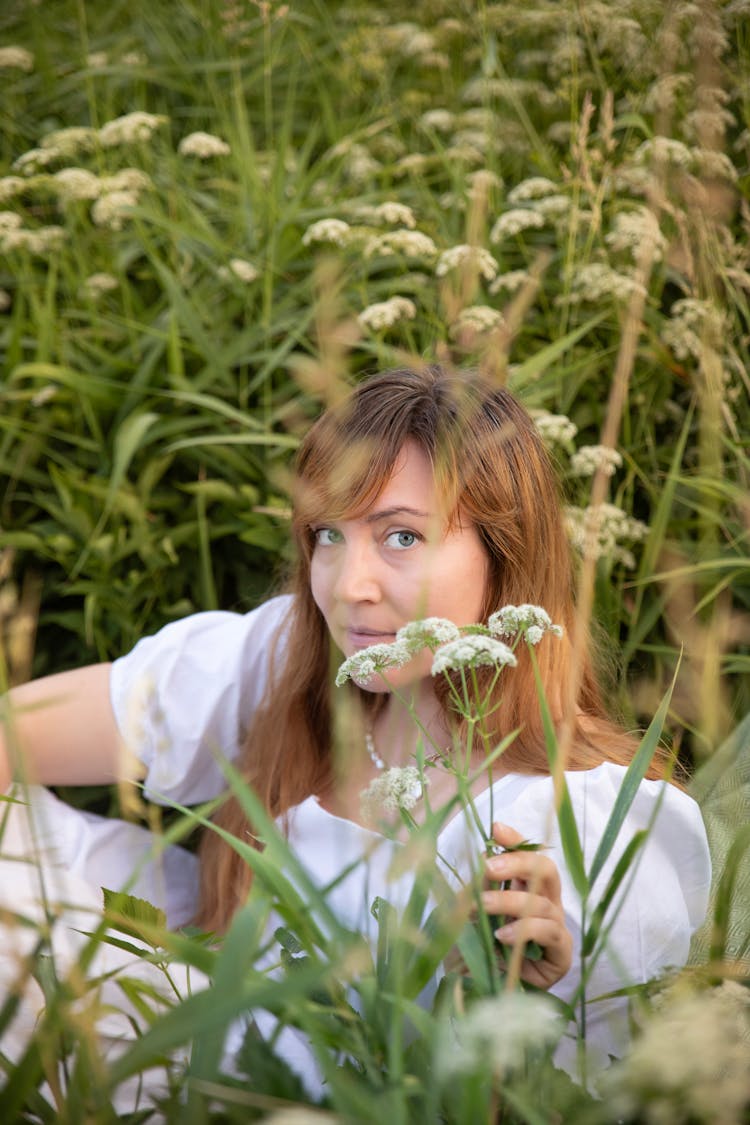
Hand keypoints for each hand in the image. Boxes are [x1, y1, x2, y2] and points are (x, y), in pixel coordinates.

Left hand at [482, 822, 572, 989]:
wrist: (479, 998)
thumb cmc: (475, 953)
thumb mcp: (470, 914)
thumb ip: (477, 889)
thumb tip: (478, 858)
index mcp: (523, 888)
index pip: (527, 855)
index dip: (515, 839)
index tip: (495, 829)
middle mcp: (543, 903)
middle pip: (545, 869)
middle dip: (518, 862)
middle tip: (489, 868)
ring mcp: (555, 927)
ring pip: (542, 901)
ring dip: (509, 902)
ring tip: (482, 909)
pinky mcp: (560, 955)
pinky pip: (550, 932)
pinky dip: (525, 930)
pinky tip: (502, 936)